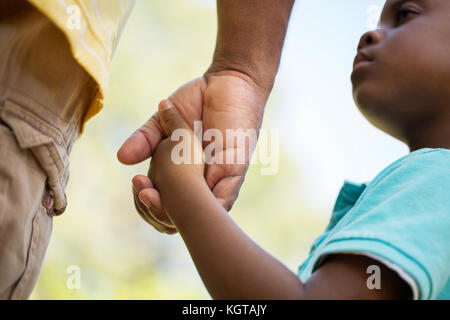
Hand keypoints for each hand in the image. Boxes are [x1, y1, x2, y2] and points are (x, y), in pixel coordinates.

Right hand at [117, 71, 268, 233]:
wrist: (228, 80)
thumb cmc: (198, 100)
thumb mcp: (164, 121)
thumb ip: (146, 139)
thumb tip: (121, 158)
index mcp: (183, 174)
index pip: (164, 201)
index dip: (148, 202)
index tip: (137, 185)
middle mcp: (200, 181)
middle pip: (180, 215)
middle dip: (160, 211)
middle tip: (144, 195)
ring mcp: (219, 178)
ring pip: (202, 213)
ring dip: (179, 211)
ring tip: (157, 199)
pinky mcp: (236, 169)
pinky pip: (226, 197)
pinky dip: (210, 205)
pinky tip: (193, 208)